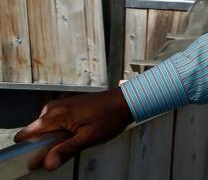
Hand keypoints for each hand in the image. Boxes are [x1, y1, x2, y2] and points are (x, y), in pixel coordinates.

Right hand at [14, 88, 133, 171]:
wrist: (125, 101)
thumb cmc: (110, 117)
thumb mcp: (88, 138)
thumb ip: (65, 150)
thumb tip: (46, 164)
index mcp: (54, 115)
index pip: (25, 134)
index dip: (29, 149)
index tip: (40, 158)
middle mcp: (52, 109)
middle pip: (36, 135)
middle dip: (47, 145)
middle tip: (69, 145)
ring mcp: (58, 107)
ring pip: (46, 131)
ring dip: (57, 139)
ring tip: (77, 138)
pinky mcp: (65, 107)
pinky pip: (55, 125)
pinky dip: (62, 132)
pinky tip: (78, 132)